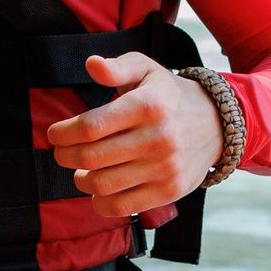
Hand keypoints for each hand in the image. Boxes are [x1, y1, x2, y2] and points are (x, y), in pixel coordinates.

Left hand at [45, 53, 224, 219]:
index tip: (55, 134)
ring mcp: (164, 167)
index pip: (90, 126)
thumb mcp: (146, 70)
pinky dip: (99, 202)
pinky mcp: (168, 191)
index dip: (63, 133)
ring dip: (80, 180)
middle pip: (91, 157)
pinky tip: (98, 189)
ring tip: (79, 170)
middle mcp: (157, 138)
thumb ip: (117, 68)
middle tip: (62, 153)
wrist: (215, 124)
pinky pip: (121, 206)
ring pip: (102, 184)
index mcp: (148, 105)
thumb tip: (91, 64)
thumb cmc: (167, 95)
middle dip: (65, 156)